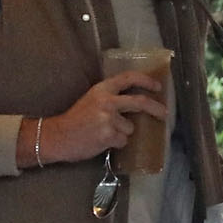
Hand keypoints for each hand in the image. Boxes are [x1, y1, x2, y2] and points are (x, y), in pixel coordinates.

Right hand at [21, 72, 166, 167]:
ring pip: (130, 128)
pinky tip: (101, 142)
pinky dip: (115, 143)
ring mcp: (108, 119)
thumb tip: (136, 105)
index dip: (146, 81)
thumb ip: (111, 98)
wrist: (58, 136)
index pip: (129, 78)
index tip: (158, 87)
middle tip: (164, 114)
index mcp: (102, 89)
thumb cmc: (75, 120)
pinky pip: (123, 141)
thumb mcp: (92, 100)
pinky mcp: (108, 135)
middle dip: (156, 108)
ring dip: (122, 133)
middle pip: (140, 102)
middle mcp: (107, 101)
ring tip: (104, 134)